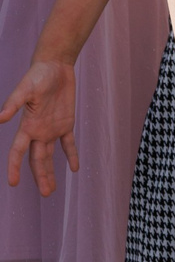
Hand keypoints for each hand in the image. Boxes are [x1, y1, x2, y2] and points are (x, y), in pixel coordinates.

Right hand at [1, 59, 78, 194]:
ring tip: (51, 189)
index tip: (13, 183)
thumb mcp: (25, 89)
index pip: (18, 152)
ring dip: (50, 171)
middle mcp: (38, 131)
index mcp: (27, 126)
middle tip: (45, 194)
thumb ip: (13, 104)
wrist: (54, 67)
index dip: (15, 167)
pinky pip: (68, 143)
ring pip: (50, 155)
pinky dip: (71, 155)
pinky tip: (74, 168)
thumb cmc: (37, 76)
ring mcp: (52, 128)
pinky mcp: (66, 123)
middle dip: (40, 176)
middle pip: (37, 159)